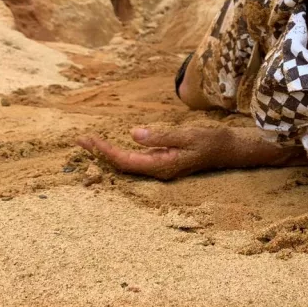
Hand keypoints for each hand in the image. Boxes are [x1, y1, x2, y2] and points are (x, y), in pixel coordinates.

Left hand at [76, 126, 217, 180]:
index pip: (126, 161)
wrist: (227, 150)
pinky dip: (120, 153)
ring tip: (90, 143)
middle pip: (122, 165)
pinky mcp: (162, 163)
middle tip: (80, 139)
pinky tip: (112, 148)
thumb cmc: (210, 141)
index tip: (90, 139)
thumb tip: (134, 135)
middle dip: (101, 153)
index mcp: (162, 166)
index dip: (106, 151)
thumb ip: (160, 137)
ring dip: (108, 154)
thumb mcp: (186, 135)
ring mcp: (160, 169)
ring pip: (128, 164)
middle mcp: (158, 171)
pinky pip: (136, 161)